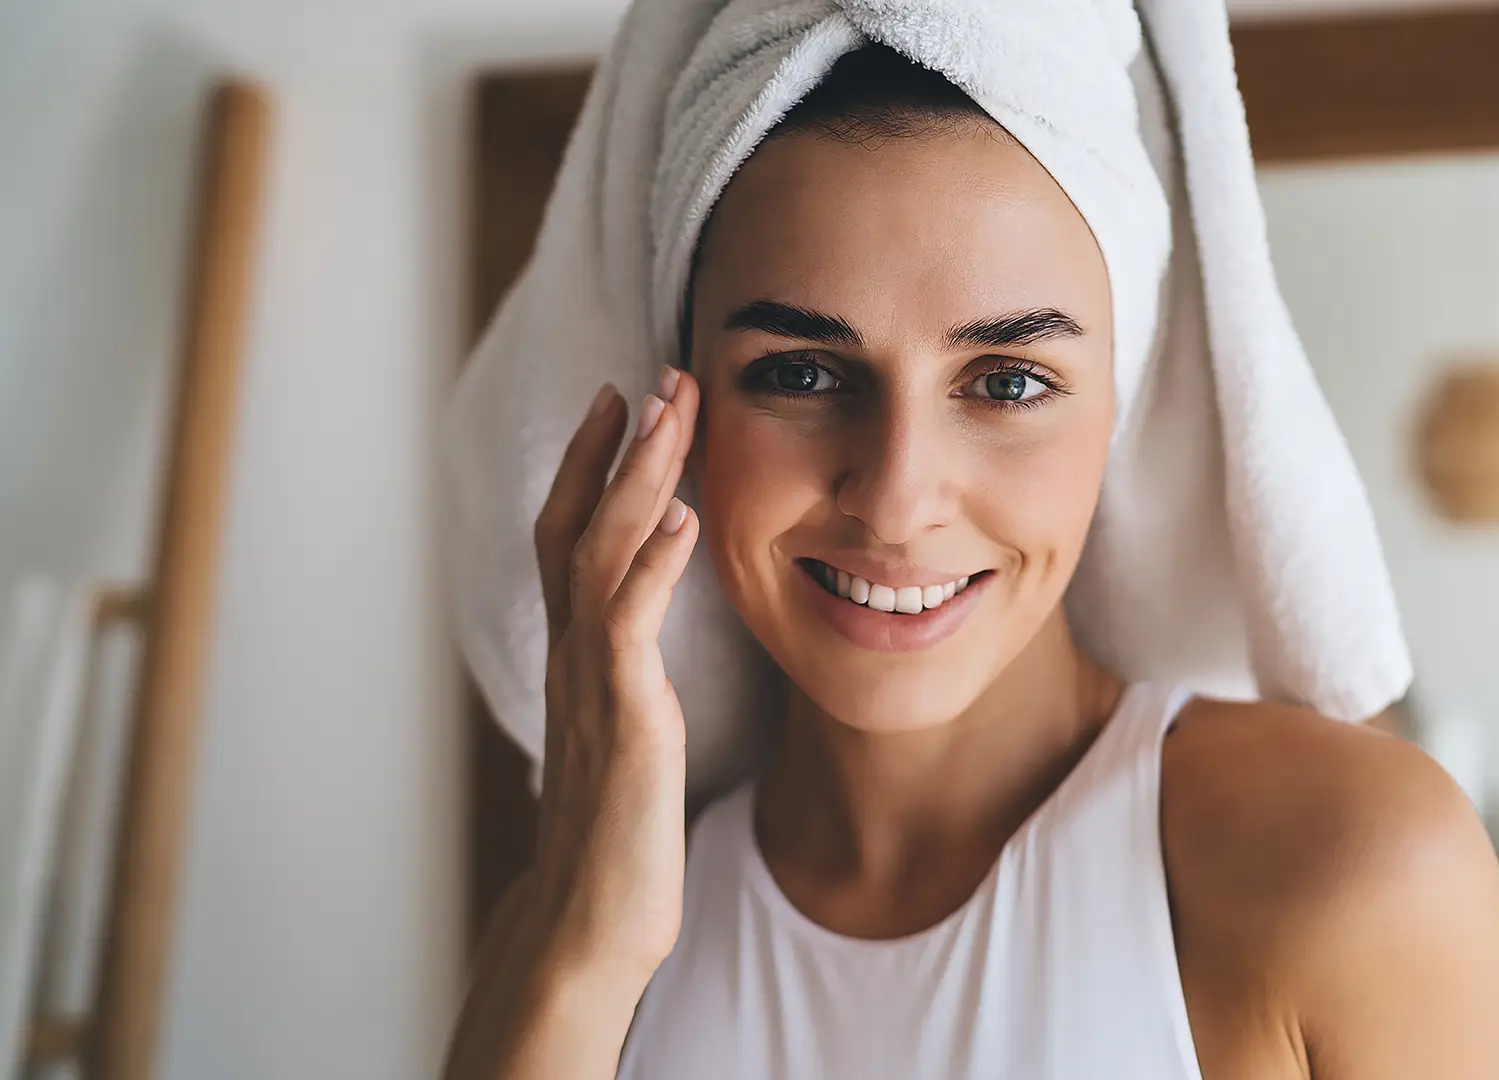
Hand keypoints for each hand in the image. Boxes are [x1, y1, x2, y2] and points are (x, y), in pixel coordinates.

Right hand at [524, 368, 701, 989]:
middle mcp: (575, 655)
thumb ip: (630, 681)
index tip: (625, 402)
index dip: (592, 466)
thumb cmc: (617, 837)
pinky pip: (630, 626)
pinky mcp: (622, 719)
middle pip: (579, 522)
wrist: (591, 921)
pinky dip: (651, 566)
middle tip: (658, 375)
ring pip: (600, 553)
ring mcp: (593, 682)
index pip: (574, 538)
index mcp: (580, 655)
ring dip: (636, 477)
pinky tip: (682, 519)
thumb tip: (644, 650)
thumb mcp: (628, 736)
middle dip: (618, 445)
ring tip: (669, 411)